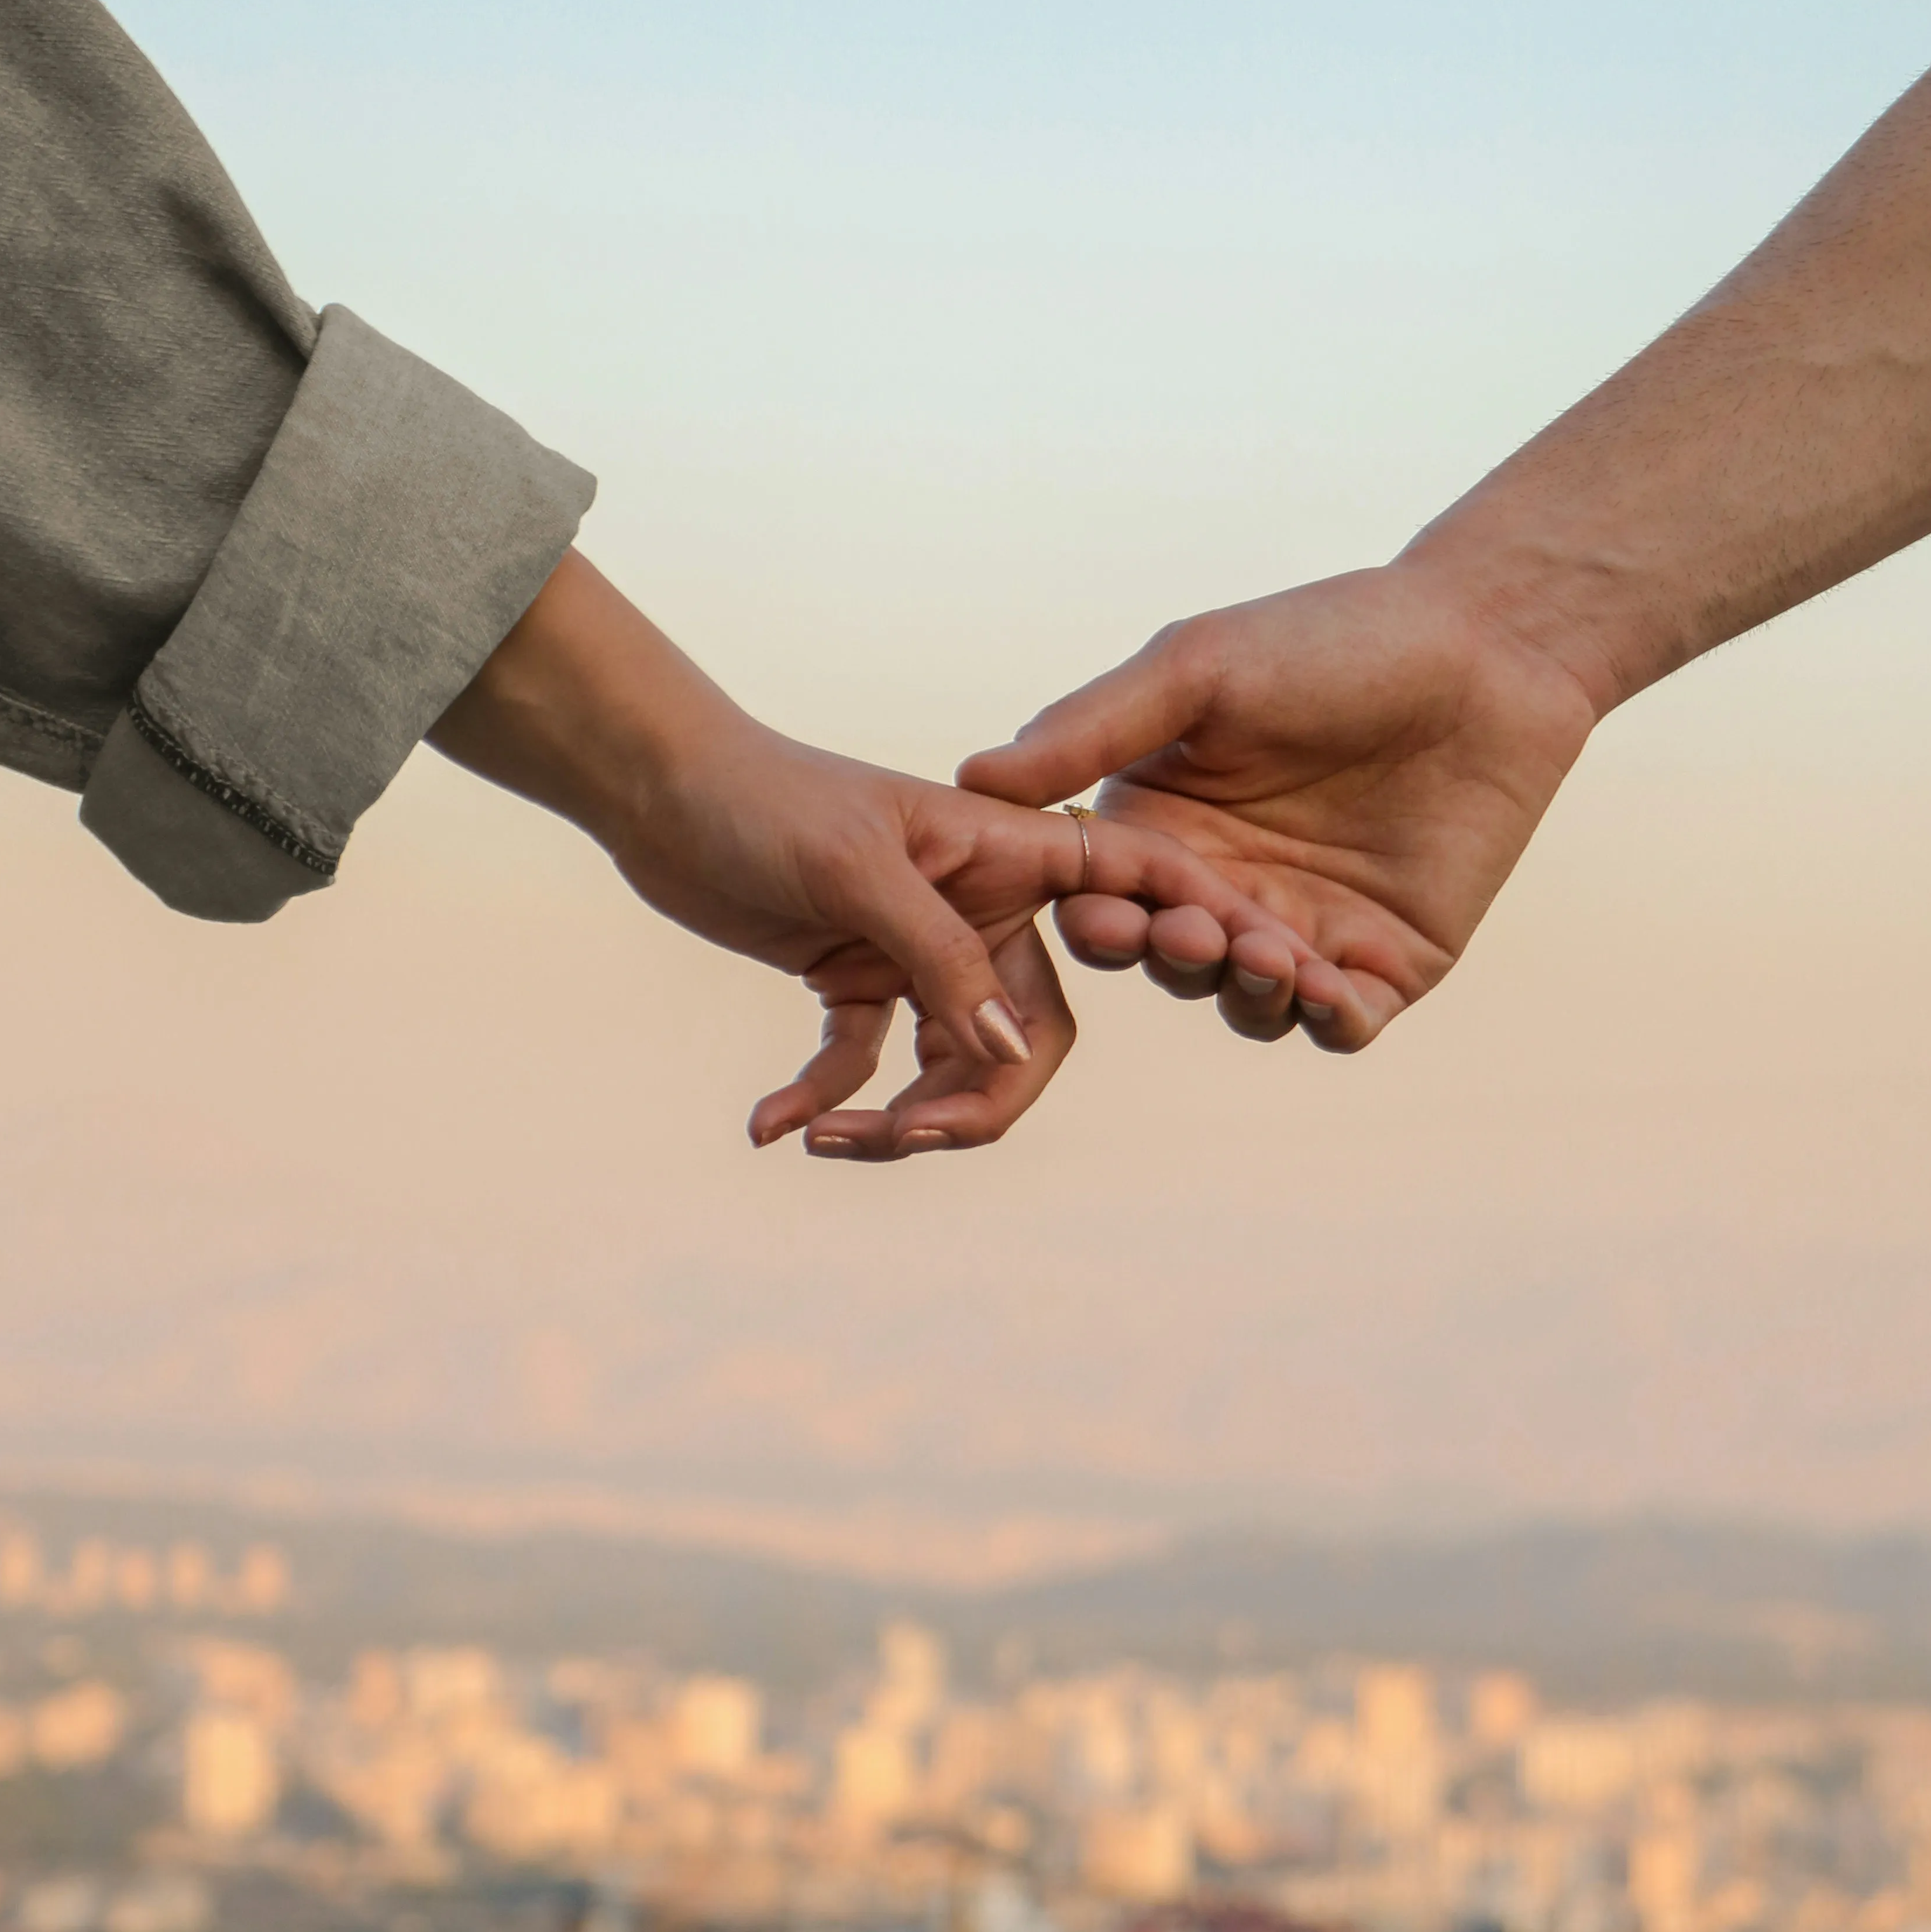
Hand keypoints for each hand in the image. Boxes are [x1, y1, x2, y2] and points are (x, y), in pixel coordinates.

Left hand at [432, 554, 1341, 1151]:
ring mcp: (919, 953)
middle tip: (908, 1136)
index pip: (1129, 892)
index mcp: (1010, 855)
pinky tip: (771, 1125)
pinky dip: (821, 1101)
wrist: (657, 792)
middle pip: (1029, 1036)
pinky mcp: (856, 983)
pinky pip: (862, 1068)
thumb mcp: (858, 871)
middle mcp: (981, 910)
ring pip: (950, 1070)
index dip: (1196, 927)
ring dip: (896, 1120)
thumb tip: (1008, 1054)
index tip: (1273, 963)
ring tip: (825, 1139)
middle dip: (980, 1101)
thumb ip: (939, 959)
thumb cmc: (764, 800)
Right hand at [956, 559, 1602, 1050]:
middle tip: (1192, 935)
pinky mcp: (1386, 963)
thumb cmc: (1334, 639)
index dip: (1101, 919)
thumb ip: (1092, 726)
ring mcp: (1306, 933)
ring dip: (1247, 991)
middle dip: (1176, 958)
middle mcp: (1224, 890)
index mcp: (1164, 828)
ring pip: (1249, 1005)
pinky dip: (1325, 1019)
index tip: (1104, 915)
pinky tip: (1323, 992)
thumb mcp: (1198, 668)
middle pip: (1171, 965)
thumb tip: (972, 776)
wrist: (1486, 648)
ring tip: (1266, 954)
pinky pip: (1340, 1021)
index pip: (1104, 899)